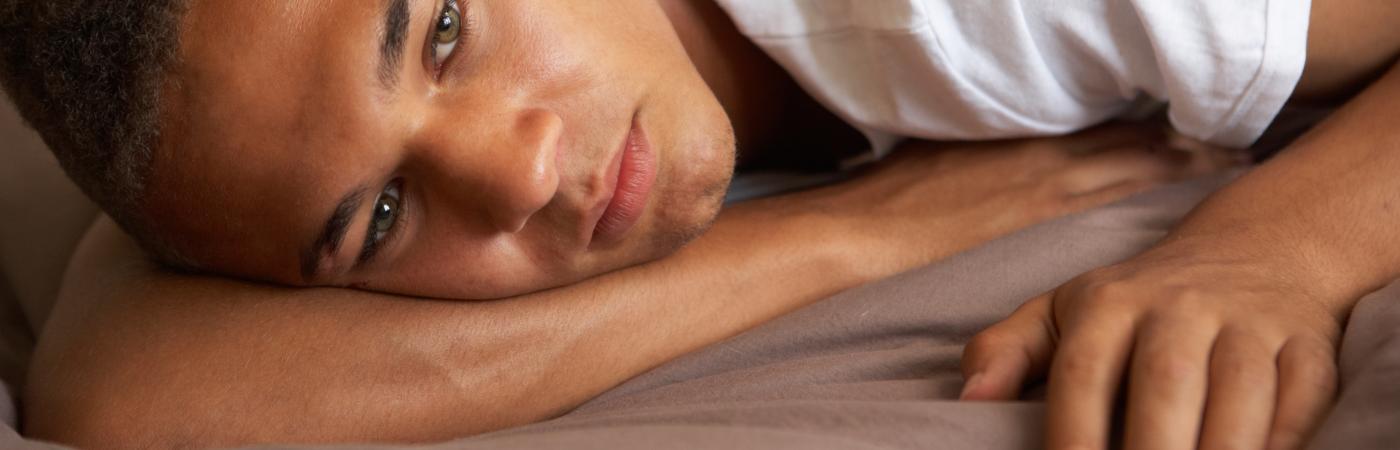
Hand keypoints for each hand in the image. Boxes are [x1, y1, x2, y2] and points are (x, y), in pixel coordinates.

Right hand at [787, 123, 1241, 279]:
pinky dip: (1152, 191)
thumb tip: (1002, 144)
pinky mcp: (1035, 219)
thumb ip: (985, 144)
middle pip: (1131, 141)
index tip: (1189, 121)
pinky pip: (1110, 202)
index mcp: (1020, 133)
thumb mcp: (942, 147)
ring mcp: (1042, 186)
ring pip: (1132, 167)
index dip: (1151, 122)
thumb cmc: (891, 192)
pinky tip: (1181, 200)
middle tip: (1234, 140)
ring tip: (1229, 161)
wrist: (864, 229)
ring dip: (1183, 163)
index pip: (1102, 122)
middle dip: (1183, 141)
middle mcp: (1040, 153)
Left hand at [961, 236, 1345, 449]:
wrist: (1256, 248)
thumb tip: (967, 397)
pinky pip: (1301, 397)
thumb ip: (1008, 351)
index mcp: (1109, 303)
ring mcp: (1249, 323)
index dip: (1071, 436)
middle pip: (1164, 385)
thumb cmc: (1140, 302)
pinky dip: (1283, 437)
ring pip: (1240, 393)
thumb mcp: (1064, 311)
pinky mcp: (1308, 345)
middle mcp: (1179, 306)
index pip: (1082, 374)